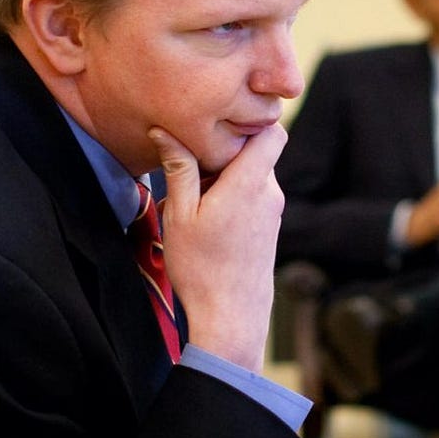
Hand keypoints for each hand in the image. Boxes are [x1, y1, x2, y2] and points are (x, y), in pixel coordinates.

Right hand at [150, 124, 286, 370]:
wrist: (231, 316)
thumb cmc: (202, 268)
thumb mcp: (180, 214)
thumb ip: (179, 169)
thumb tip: (165, 131)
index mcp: (250, 184)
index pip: (272, 131)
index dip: (252, 121)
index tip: (220, 124)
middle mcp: (269, 194)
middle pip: (257, 152)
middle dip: (227, 151)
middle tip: (192, 164)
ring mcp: (273, 212)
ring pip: (253, 175)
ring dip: (226, 176)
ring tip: (194, 196)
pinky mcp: (269, 227)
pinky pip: (254, 196)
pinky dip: (233, 195)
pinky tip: (207, 216)